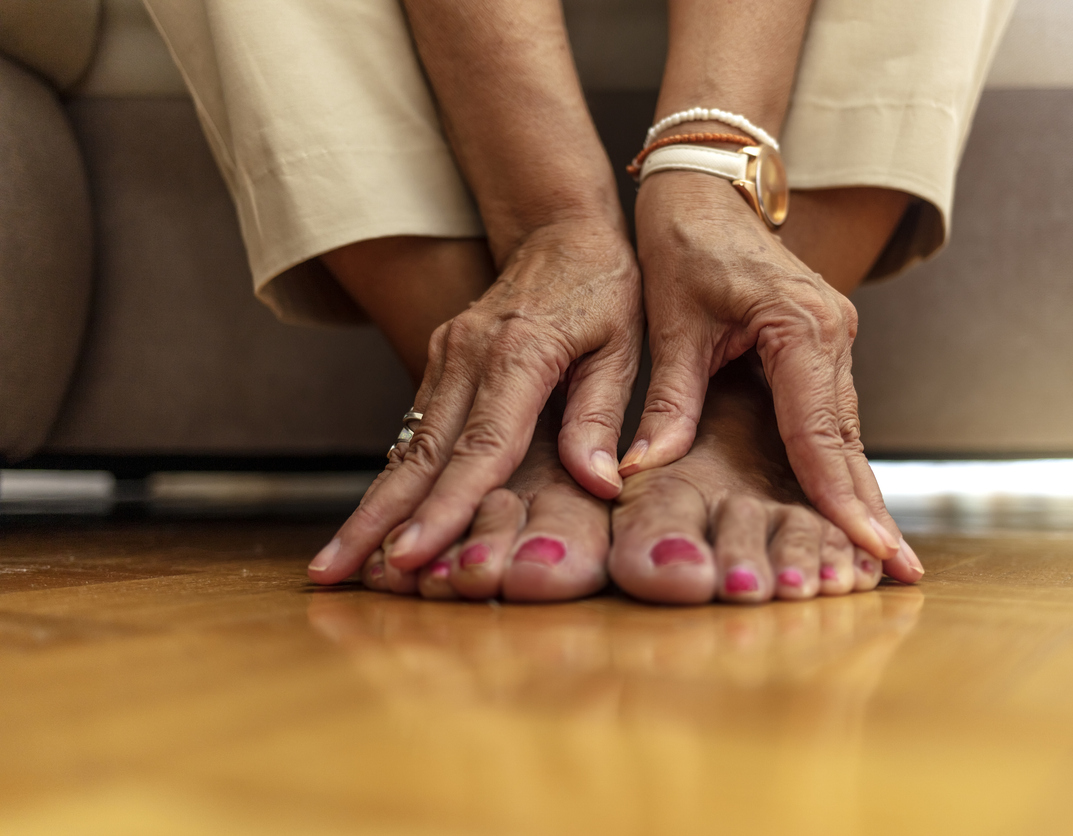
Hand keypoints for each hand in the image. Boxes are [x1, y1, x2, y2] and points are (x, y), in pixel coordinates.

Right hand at [309, 220, 641, 582]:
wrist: (561, 229)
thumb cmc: (604, 289)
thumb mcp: (624, 347)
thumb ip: (601, 416)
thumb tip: (599, 484)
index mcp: (519, 354)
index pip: (479, 447)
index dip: (446, 507)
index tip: (412, 555)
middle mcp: (467, 356)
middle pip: (420, 454)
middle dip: (376, 520)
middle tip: (335, 572)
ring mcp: (446, 357)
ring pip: (405, 446)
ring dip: (370, 506)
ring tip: (336, 560)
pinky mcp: (439, 361)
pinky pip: (413, 430)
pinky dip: (392, 478)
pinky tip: (371, 519)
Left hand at [625, 172, 910, 576]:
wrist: (707, 189)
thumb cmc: (684, 244)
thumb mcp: (671, 324)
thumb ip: (668, 400)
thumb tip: (647, 468)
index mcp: (800, 327)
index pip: (820, 431)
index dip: (839, 497)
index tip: (869, 548)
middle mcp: (832, 333)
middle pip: (848, 440)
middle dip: (868, 508)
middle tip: (900, 573)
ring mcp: (834, 338)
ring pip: (846, 431)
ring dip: (858, 490)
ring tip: (880, 555)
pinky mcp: (822, 344)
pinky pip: (833, 414)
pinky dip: (837, 461)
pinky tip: (847, 505)